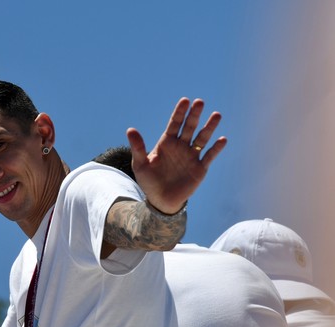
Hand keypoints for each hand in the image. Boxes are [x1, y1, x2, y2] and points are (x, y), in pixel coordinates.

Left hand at [126, 97, 226, 213]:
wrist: (161, 200)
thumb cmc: (149, 181)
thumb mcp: (140, 164)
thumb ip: (138, 147)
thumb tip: (130, 129)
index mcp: (167, 143)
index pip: (174, 124)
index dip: (180, 112)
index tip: (185, 100)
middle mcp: (181, 146)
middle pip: (189, 127)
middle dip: (194, 115)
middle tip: (199, 102)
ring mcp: (191, 156)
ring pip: (202, 138)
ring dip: (209, 127)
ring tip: (216, 115)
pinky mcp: (199, 168)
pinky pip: (209, 156)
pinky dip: (216, 149)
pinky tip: (222, 139)